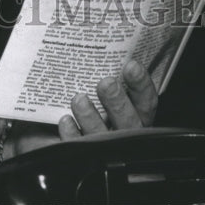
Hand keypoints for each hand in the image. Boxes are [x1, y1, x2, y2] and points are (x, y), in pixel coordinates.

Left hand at [2, 60, 158, 158]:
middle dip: (118, 102)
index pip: (146, 102)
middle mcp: (124, 135)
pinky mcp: (84, 161)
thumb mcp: (99, 92)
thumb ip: (103, 75)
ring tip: (79, 99)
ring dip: (92, 118)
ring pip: (105, 139)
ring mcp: (106, 151)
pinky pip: (80, 151)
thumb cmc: (87, 109)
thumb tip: (95, 44)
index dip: (141, 85)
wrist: (57, 143)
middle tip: (105, 83)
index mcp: (134, 116)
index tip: (130, 66)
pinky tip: (66, 121)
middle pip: (129, 123)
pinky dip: (73, 136)